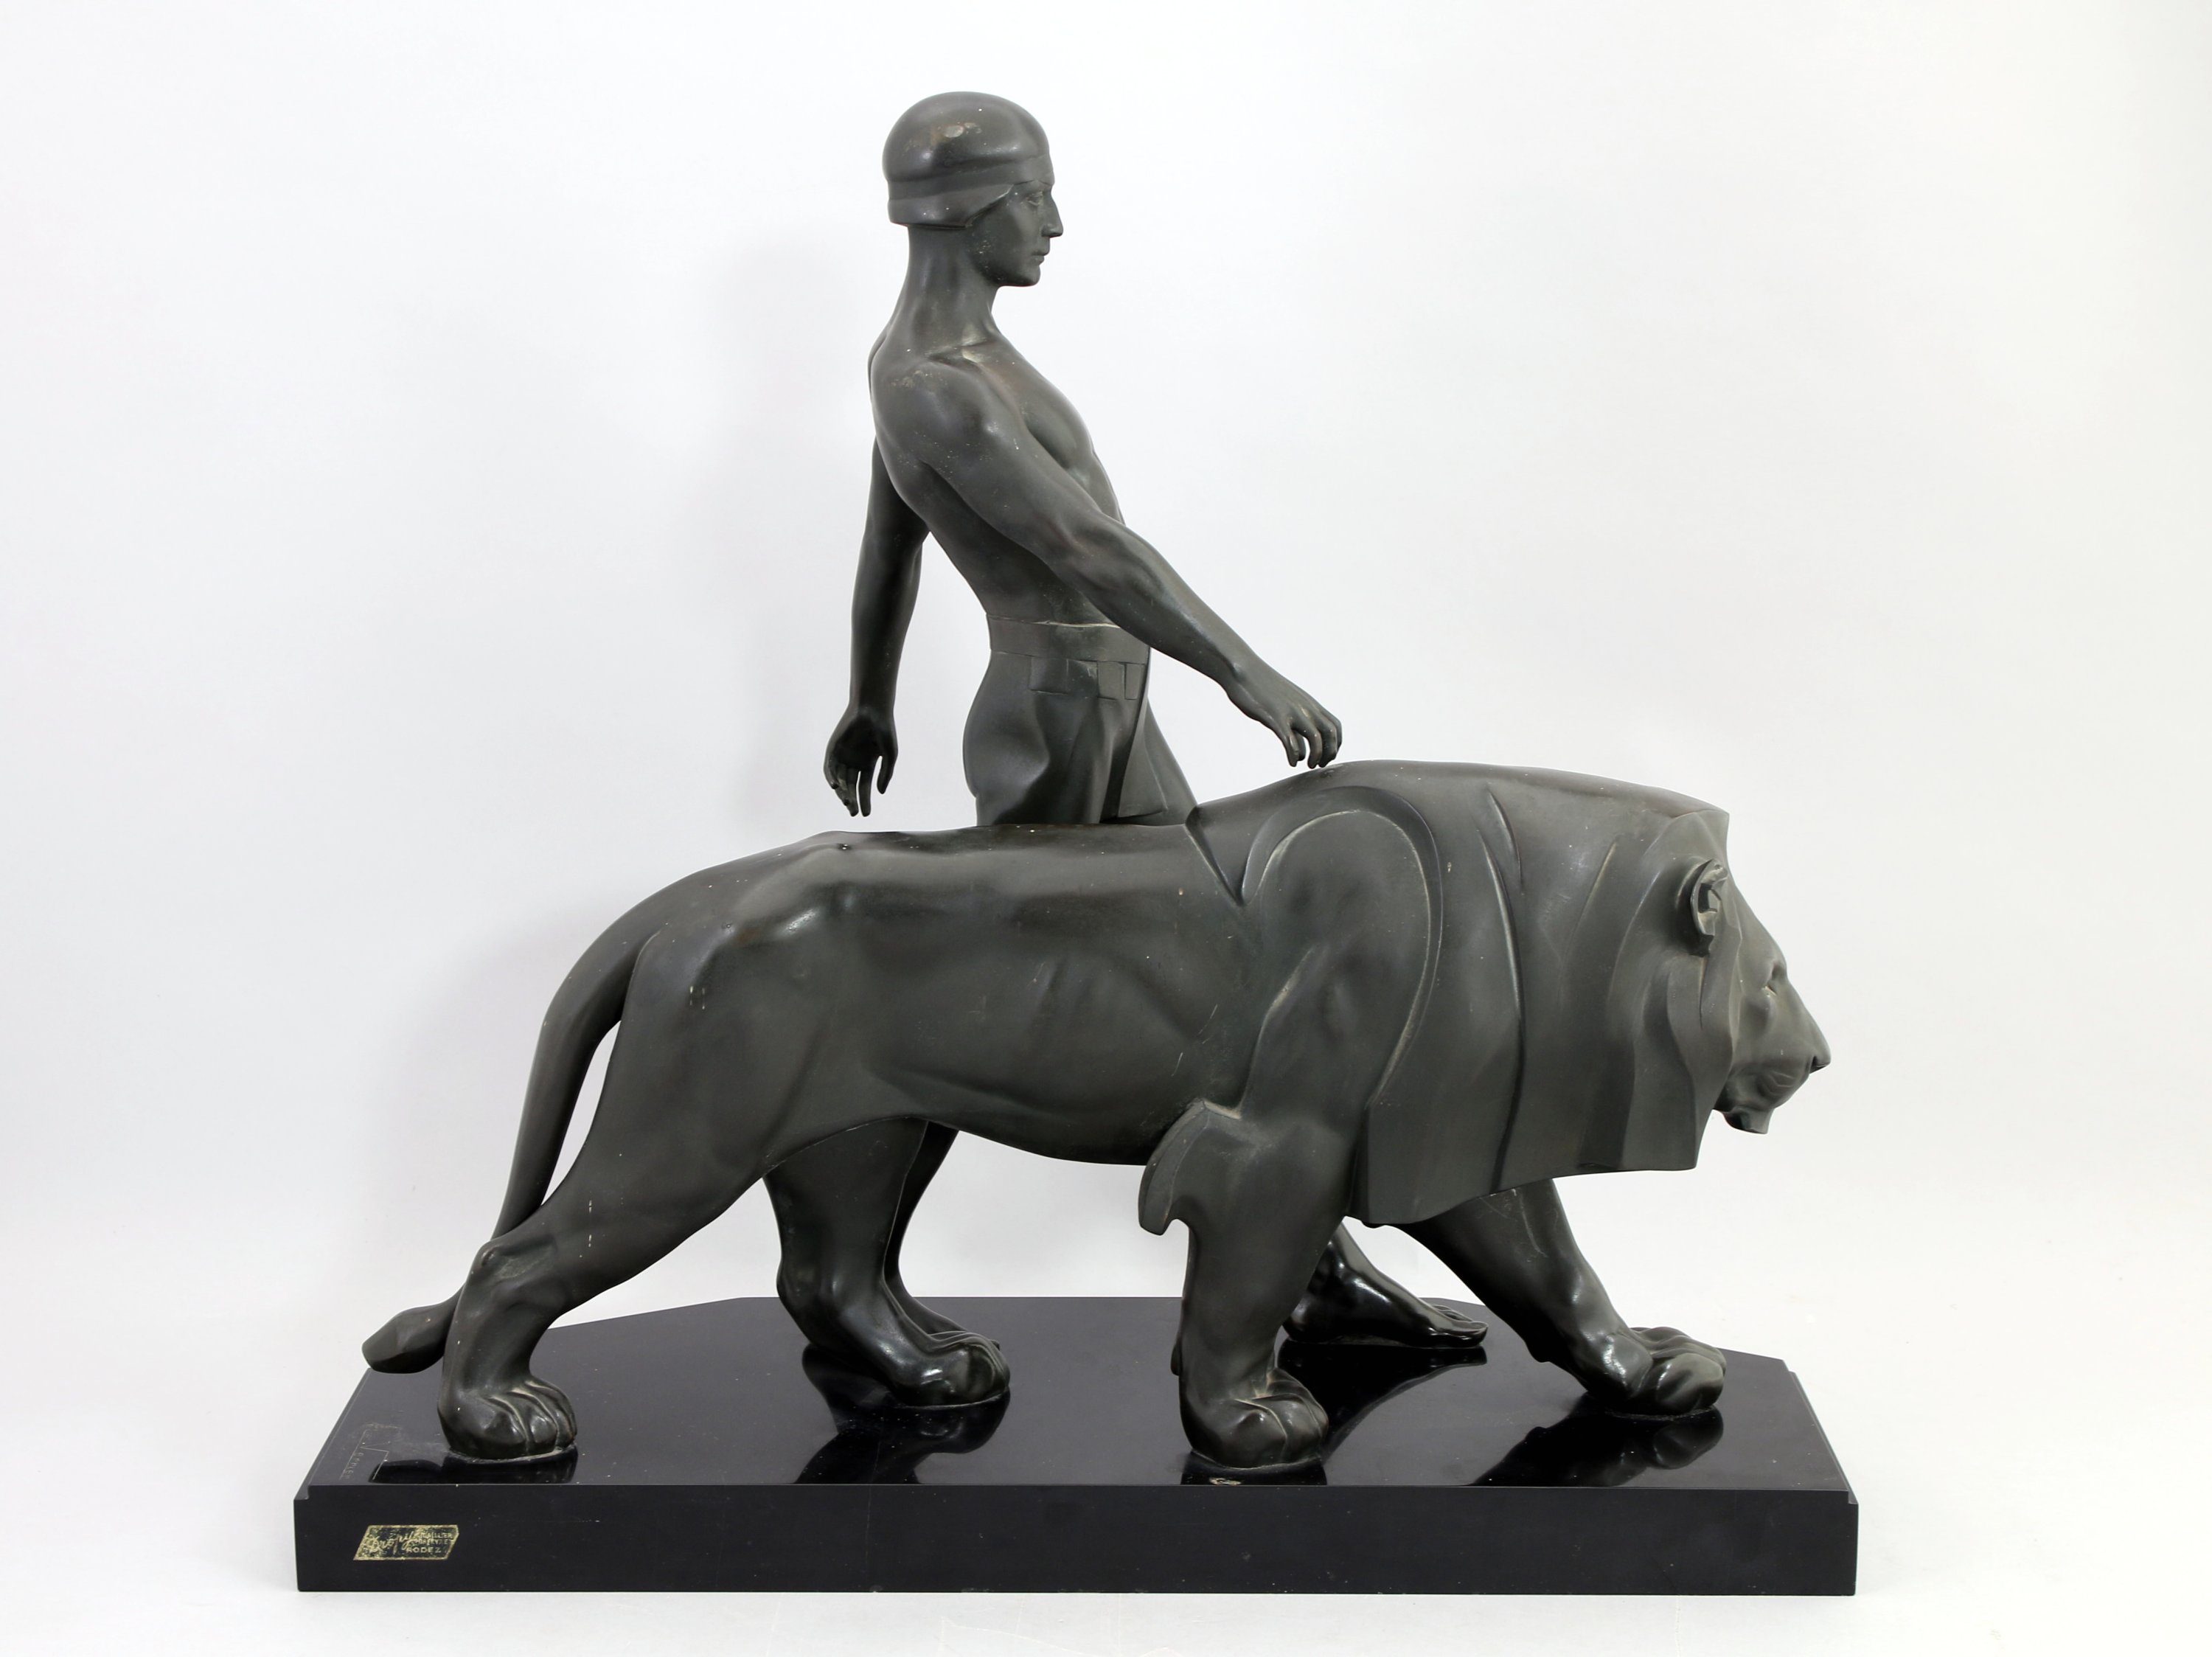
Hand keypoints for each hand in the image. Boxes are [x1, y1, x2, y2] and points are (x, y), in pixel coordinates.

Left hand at [823, 704, 896, 815]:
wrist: (873, 709)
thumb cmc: (884, 730)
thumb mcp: (890, 755)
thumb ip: (886, 774)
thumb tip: (880, 793)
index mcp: (868, 764)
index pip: (864, 787)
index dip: (865, 801)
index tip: (865, 814)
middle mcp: (854, 762)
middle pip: (851, 787)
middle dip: (852, 800)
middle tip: (853, 812)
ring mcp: (843, 756)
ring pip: (840, 780)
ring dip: (842, 792)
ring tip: (847, 803)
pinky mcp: (833, 749)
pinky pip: (830, 767)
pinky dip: (831, 778)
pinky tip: (836, 787)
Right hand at [1224, 665, 1341, 768]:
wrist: (1244, 670)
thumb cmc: (1263, 688)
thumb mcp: (1287, 701)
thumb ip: (1297, 718)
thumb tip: (1301, 741)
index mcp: (1309, 704)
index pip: (1334, 726)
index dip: (1335, 745)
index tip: (1326, 757)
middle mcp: (1305, 707)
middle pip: (1330, 733)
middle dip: (1328, 753)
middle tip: (1318, 765)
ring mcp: (1291, 712)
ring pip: (1315, 738)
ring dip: (1315, 756)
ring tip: (1307, 764)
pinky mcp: (1275, 717)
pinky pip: (1290, 740)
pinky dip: (1294, 755)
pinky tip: (1291, 762)